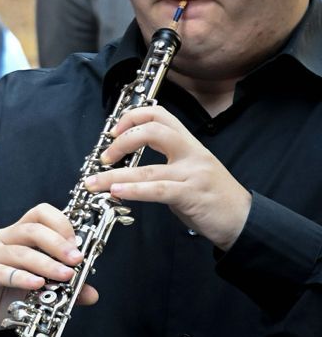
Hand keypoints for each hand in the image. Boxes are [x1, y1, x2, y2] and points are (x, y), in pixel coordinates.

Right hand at [0, 202, 93, 336]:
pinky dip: (23, 278)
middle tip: (76, 260)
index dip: (61, 223)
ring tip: (64, 276)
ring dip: (46, 264)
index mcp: (20, 236)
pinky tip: (37, 285)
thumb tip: (90, 294)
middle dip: (58, 244)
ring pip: (21, 252)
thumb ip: (66, 289)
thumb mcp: (42, 290)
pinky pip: (3, 273)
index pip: (40, 214)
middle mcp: (5, 240)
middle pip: (32, 229)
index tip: (78, 243)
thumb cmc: (8, 294)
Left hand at [83, 104, 251, 250]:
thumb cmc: (213, 198)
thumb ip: (165, 164)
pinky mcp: (191, 195)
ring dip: (114, 175)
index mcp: (190, 145)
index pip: (160, 116)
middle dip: (122, 141)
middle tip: (104, 157)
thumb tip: (128, 165)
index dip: (132, 118)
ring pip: (147, 169)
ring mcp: (192, 174)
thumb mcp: (190, 171)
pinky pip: (158, 190)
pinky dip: (133, 190)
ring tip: (93, 183)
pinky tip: (116, 191)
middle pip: (154, 131)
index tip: (113, 132)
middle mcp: (192, 154)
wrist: (244, 221)